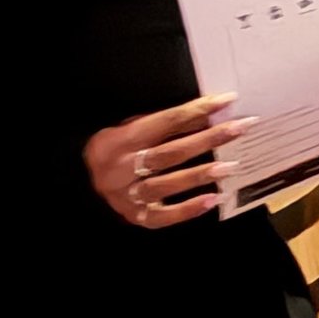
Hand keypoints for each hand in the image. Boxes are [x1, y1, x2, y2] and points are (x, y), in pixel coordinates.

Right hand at [86, 92, 246, 229]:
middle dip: (207, 139)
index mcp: (119, 140)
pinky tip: (213, 199)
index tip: (226, 101)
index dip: (196, 111)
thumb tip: (209, 111)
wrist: (79, 178)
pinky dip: (188, 209)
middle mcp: (119, 169)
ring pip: (165, 184)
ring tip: (230, 165)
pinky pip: (162, 216)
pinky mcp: (134, 216)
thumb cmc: (116, 147)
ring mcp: (125, 195)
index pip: (164, 122)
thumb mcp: (133, 127)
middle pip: (168, 153)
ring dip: (200, 175)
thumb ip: (166, 124)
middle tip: (239, 129)